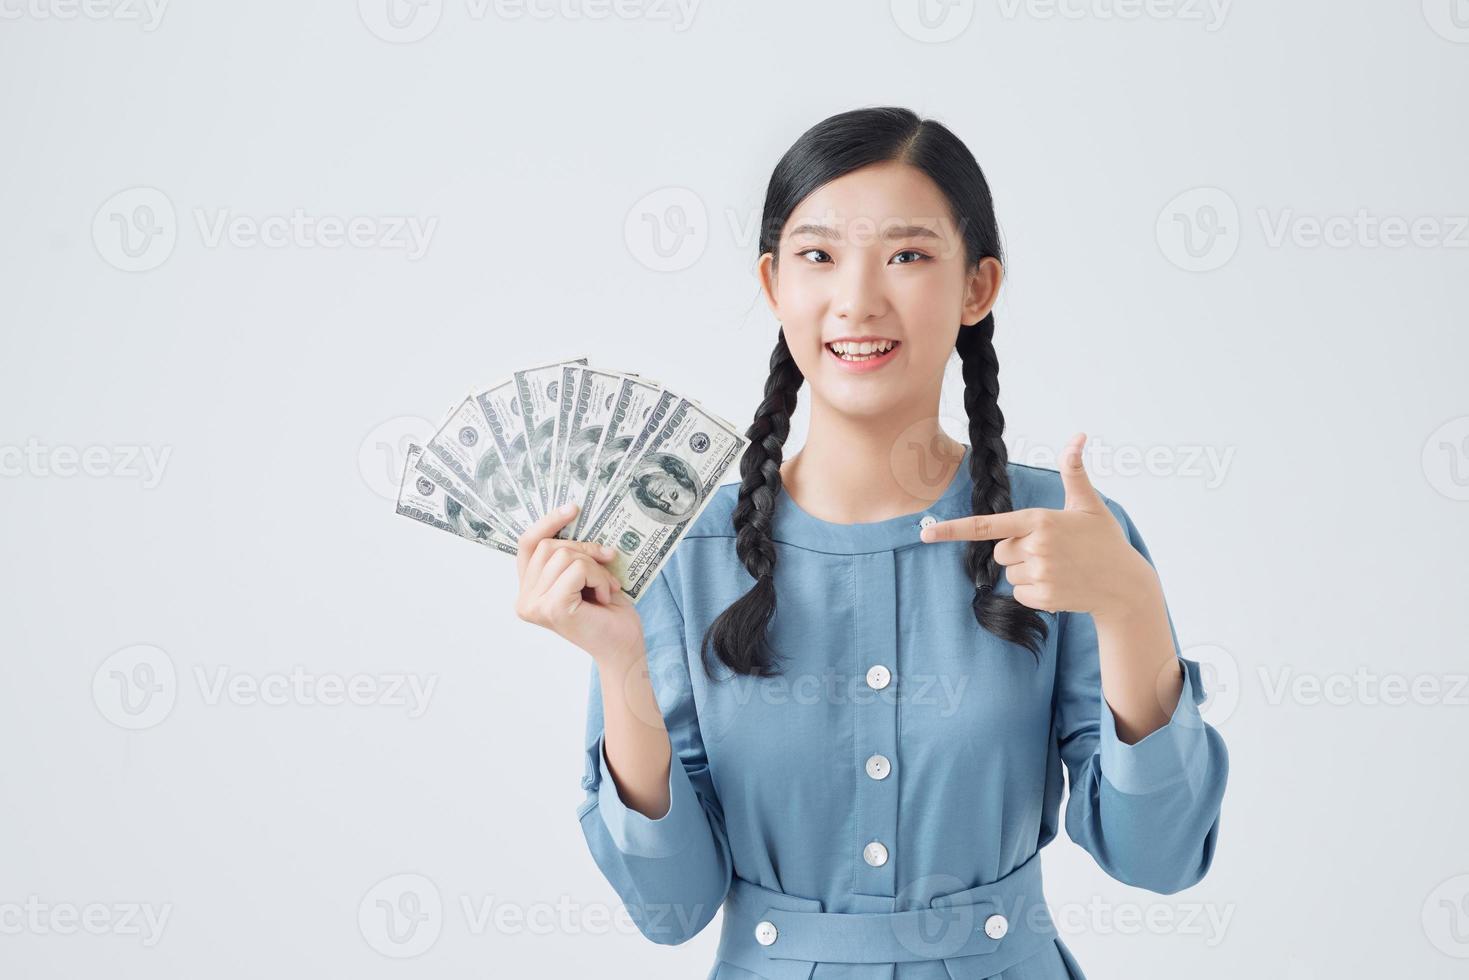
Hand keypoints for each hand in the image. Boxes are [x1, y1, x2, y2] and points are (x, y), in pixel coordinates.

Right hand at [513, 503, 644, 662]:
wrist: (624, 647)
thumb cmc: (608, 613)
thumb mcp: (583, 574)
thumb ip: (569, 554)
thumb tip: (573, 514)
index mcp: (528, 590)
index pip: (527, 544)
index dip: (548, 522)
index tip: (573, 508)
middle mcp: (524, 600)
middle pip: (550, 546)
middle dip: (584, 550)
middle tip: (606, 566)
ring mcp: (535, 605)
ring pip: (566, 555)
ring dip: (595, 567)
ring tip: (605, 588)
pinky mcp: (552, 607)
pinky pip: (578, 569)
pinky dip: (599, 577)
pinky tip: (605, 597)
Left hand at [918, 433, 1158, 617]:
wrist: (1125, 586)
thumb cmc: (1104, 540)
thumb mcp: (1089, 503)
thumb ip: (1074, 471)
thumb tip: (1078, 436)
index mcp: (1039, 519)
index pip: (986, 525)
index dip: (952, 530)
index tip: (926, 533)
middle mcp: (1036, 546)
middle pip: (999, 551)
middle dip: (1016, 551)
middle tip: (1050, 551)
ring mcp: (1040, 573)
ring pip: (1008, 574)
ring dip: (1026, 572)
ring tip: (1059, 568)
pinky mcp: (1044, 597)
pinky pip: (1019, 593)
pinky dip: (1034, 592)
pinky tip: (1059, 585)